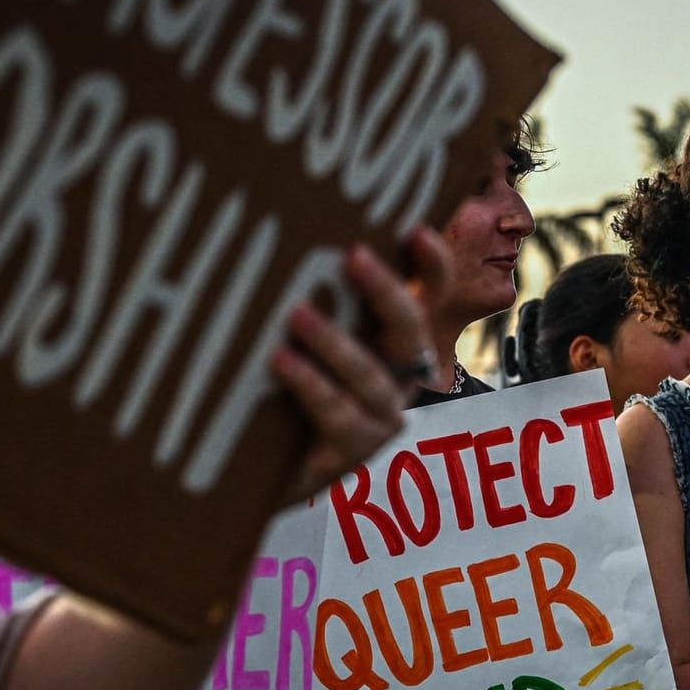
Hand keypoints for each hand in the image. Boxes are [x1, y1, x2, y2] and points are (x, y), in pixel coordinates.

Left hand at [277, 229, 446, 503]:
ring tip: (297, 313)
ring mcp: (379, 419)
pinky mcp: (351, 454)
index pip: (430, 296)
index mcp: (394, 342)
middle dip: (386, 292)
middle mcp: (398, 379)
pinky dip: (311, 385)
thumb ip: (306, 292)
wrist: (256, 469)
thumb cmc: (279, 387)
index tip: (415, 231)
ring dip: (336, 342)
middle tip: (352, 254)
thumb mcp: (297, 334)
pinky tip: (282, 361)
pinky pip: (338, 416)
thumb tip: (280, 221)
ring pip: (371, 376)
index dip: (432, 265)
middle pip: (410, 330)